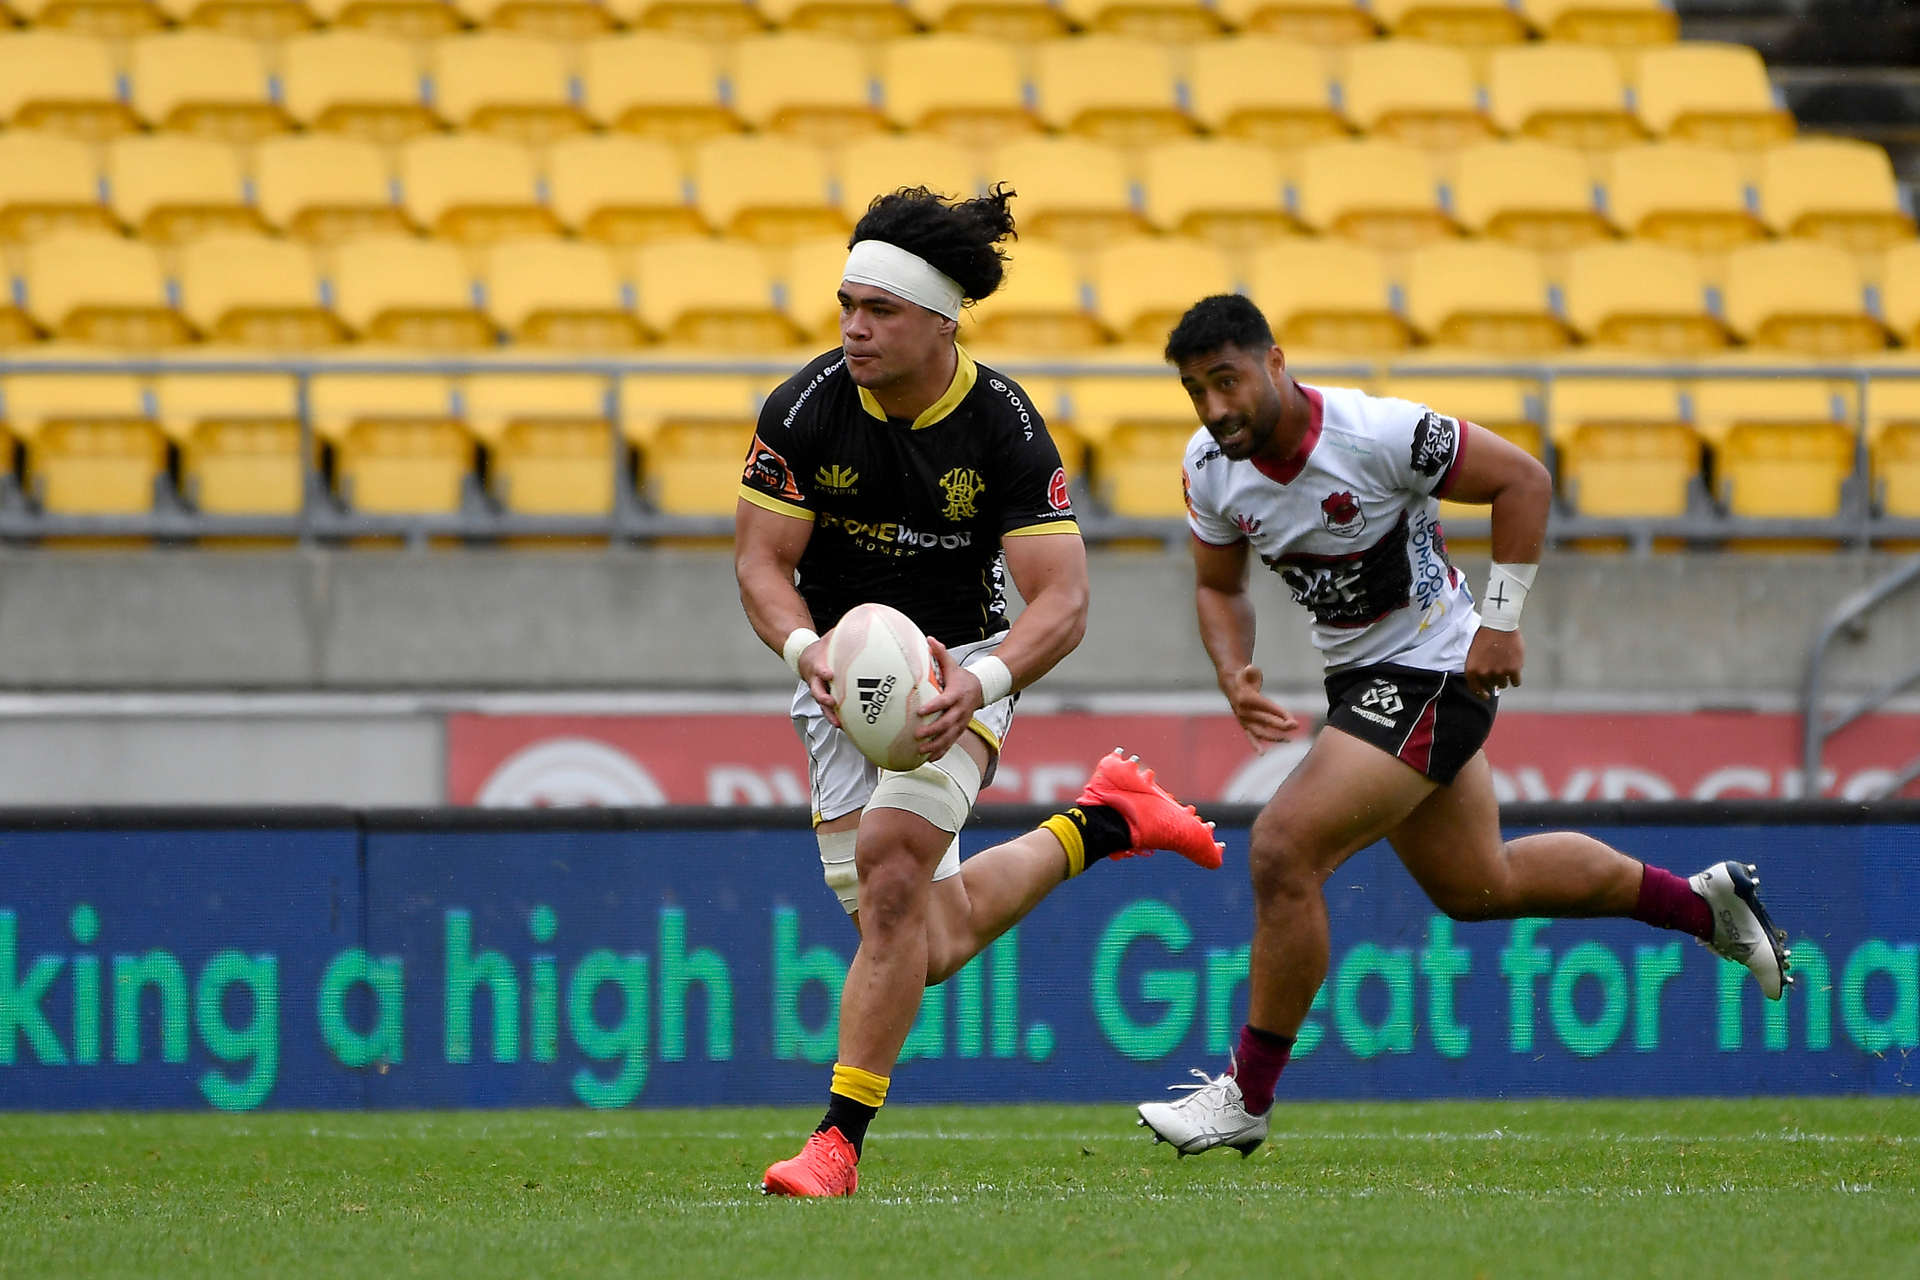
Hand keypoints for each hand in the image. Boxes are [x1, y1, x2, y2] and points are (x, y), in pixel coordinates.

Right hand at [797, 633, 840, 728]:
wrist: (805, 658)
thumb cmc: (823, 647)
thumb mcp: (830, 637)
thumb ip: (843, 632)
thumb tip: (864, 621)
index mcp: (817, 664)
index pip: (818, 668)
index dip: (822, 671)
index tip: (828, 674)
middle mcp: (816, 680)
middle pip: (817, 691)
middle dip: (823, 697)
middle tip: (831, 702)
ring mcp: (819, 690)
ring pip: (822, 705)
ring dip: (829, 714)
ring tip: (839, 723)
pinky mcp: (825, 699)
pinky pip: (830, 710)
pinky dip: (836, 718)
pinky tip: (848, 727)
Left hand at [913, 637, 984, 759]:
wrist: (982, 689)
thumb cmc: (961, 677)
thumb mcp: (953, 664)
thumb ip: (940, 653)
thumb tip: (929, 639)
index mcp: (957, 694)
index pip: (945, 701)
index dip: (933, 707)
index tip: (920, 711)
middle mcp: (961, 710)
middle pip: (947, 723)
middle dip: (932, 730)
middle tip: (917, 734)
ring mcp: (962, 721)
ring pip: (950, 736)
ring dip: (936, 744)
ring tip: (921, 750)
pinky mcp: (961, 729)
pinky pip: (952, 742)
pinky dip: (942, 751)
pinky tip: (930, 758)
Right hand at [1224, 664, 1297, 750]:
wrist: (1231, 685)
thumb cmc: (1244, 677)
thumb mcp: (1247, 671)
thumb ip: (1250, 671)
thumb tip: (1250, 668)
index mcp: (1247, 699)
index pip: (1268, 708)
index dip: (1281, 714)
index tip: (1293, 720)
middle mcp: (1244, 711)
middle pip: (1266, 721)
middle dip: (1282, 725)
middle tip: (1296, 727)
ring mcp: (1244, 720)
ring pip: (1260, 732)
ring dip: (1274, 737)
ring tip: (1288, 741)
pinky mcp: (1244, 725)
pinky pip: (1250, 736)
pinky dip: (1255, 745)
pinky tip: (1261, 753)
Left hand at [1464, 627, 1523, 697]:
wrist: (1499, 626)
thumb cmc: (1485, 636)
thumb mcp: (1474, 654)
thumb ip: (1478, 668)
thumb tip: (1485, 682)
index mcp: (1472, 670)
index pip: (1476, 689)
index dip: (1482, 694)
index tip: (1486, 696)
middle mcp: (1485, 674)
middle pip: (1491, 685)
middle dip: (1494, 680)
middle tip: (1497, 670)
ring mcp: (1499, 673)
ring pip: (1503, 684)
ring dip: (1505, 678)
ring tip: (1505, 665)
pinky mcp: (1513, 670)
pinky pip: (1516, 682)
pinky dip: (1516, 678)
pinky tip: (1515, 669)